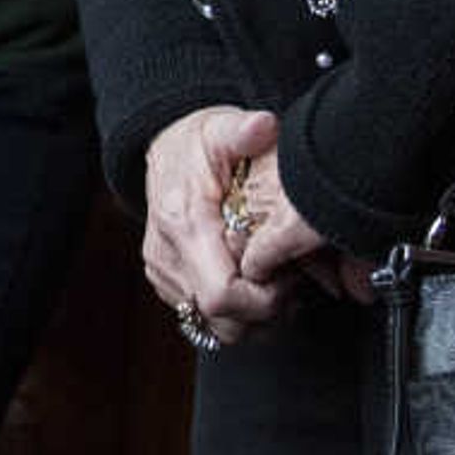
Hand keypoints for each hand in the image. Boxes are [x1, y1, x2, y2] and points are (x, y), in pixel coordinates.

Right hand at [144, 107, 354, 344]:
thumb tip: (264, 125)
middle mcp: (166, 256)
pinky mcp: (167, 283)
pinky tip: (255, 283)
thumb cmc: (197, 143)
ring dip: (253, 317)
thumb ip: (243, 130)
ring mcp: (164, 274)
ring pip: (215, 329)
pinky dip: (236, 312)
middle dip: (264, 313)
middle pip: (222, 322)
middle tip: (290, 282)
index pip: (222, 295)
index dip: (263, 298)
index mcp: (183, 224)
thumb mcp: (221, 128)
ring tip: (276, 284)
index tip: (287, 275)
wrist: (164, 150)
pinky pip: (205, 319)